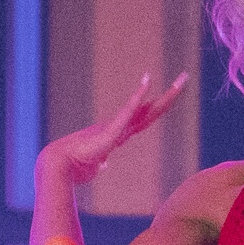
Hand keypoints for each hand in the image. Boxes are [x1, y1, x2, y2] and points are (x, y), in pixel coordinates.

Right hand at [38, 73, 188, 188]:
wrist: (59, 165)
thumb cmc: (75, 166)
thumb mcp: (94, 165)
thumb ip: (101, 161)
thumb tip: (104, 162)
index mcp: (119, 134)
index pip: (144, 118)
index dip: (157, 107)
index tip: (170, 95)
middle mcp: (122, 127)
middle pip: (152, 111)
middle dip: (169, 96)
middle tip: (185, 78)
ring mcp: (118, 127)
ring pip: (149, 110)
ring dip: (166, 96)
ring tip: (181, 80)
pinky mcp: (111, 131)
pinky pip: (127, 111)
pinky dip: (137, 97)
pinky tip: (147, 83)